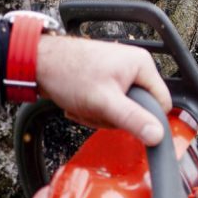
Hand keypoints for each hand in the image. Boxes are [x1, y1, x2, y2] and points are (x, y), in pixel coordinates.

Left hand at [35, 35, 172, 144]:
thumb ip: (133, 119)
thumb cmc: (68, 73)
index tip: (123, 120)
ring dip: (101, 114)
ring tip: (84, 105)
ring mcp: (119, 72)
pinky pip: (109, 104)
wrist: (37, 62)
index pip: (161, 103)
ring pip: (122, 108)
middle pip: (139, 108)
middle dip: (115, 116)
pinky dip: (94, 109)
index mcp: (142, 65)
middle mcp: (134, 66)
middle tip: (96, 110)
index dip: (145, 118)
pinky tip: (80, 103)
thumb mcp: (104, 102)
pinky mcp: (105, 79)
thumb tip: (158, 136)